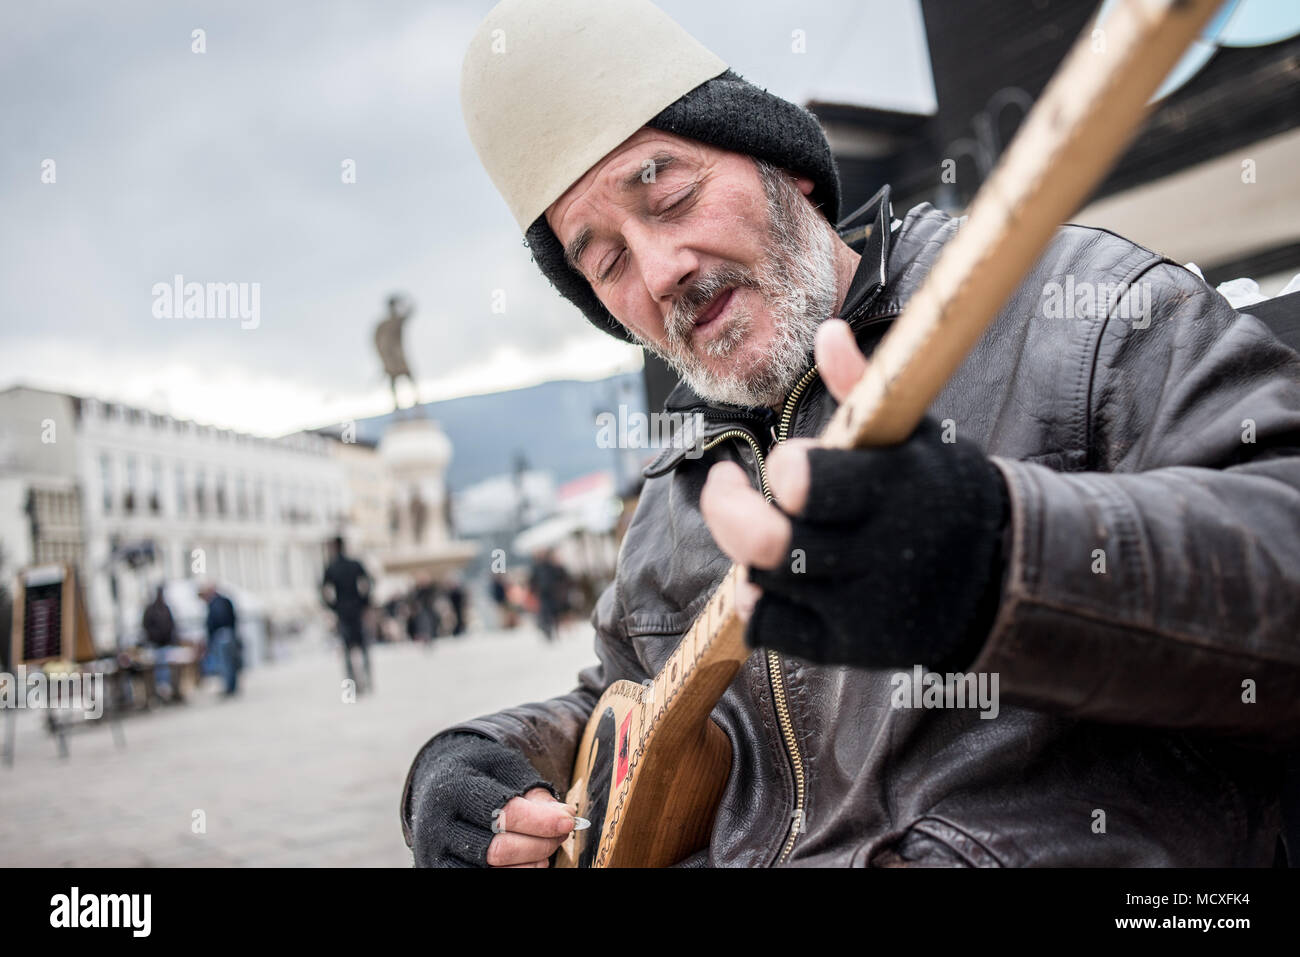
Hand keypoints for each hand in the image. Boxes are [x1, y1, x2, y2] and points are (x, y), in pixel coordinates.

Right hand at [406, 734, 576, 867]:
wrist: (436, 783)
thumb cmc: (476, 772)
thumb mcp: (504, 768)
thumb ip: (533, 793)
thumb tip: (563, 816)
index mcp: (454, 787)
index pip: (503, 812)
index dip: (540, 821)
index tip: (567, 821)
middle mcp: (438, 823)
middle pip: (498, 849)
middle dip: (538, 845)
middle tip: (560, 834)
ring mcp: (435, 852)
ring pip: (491, 870)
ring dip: (528, 864)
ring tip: (545, 850)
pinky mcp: (439, 868)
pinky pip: (482, 879)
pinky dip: (513, 873)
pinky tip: (528, 863)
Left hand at [700, 319, 1008, 670]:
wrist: (997, 578)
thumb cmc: (940, 491)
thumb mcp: (916, 434)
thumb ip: (862, 388)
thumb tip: (826, 333)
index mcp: (894, 489)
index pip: (801, 481)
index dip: (783, 470)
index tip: (786, 463)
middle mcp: (875, 552)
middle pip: (763, 540)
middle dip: (725, 507)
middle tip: (725, 485)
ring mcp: (860, 607)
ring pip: (761, 580)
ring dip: (746, 550)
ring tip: (762, 526)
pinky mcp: (848, 648)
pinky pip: (769, 631)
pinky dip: (756, 603)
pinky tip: (770, 577)